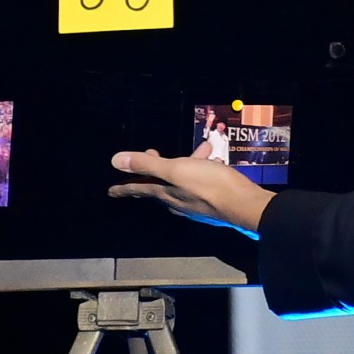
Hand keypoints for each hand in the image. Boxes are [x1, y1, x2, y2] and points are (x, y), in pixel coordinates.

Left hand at [110, 146, 273, 238]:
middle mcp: (177, 200)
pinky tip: (215, 162)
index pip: (138, 188)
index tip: (111, 191)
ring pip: (183, 180)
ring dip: (186, 163)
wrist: (241, 203)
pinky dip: (204, 169)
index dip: (124, 187)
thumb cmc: (208, 184)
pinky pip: (202, 181)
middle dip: (154, 170)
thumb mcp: (176, 169)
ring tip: (201, 149)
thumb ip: (147, 164)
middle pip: (159, 185)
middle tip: (152, 154)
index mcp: (165, 192)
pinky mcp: (211, 200)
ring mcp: (195, 201)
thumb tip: (116, 161)